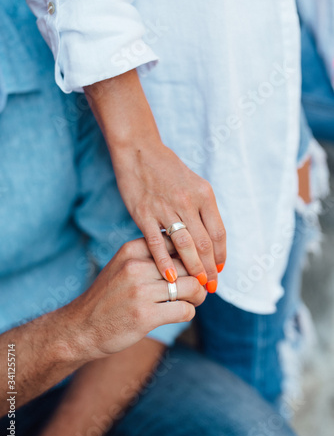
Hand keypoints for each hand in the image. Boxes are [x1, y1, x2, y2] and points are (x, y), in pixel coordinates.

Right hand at [74, 238, 205, 359]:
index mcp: (132, 250)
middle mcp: (136, 266)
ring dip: (198, 295)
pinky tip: (181, 313)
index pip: (176, 241)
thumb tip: (188, 252)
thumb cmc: (108, 297)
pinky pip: (185, 310)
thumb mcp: (122, 266)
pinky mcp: (146, 315)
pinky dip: (189, 312)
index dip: (190, 254)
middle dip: (199, 276)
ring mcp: (140, 291)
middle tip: (199, 286)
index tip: (194, 265)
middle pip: (187, 263)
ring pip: (192, 286)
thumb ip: (149, 256)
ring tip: (194, 300)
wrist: (81, 327)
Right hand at [114, 142, 225, 292]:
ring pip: (185, 245)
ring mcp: (166, 208)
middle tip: (211, 285)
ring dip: (194, 268)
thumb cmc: (167, 168)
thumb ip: (202, 208)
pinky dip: (165, 262)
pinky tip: (171, 277)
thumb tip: (210, 237)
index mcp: (204, 194)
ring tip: (197, 285)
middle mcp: (188, 201)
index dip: (221, 254)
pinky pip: (157, 243)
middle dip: (211, 268)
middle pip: (205, 243)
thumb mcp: (193, 183)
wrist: (138, 151)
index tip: (220, 269)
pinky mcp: (144, 214)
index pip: (218, 232)